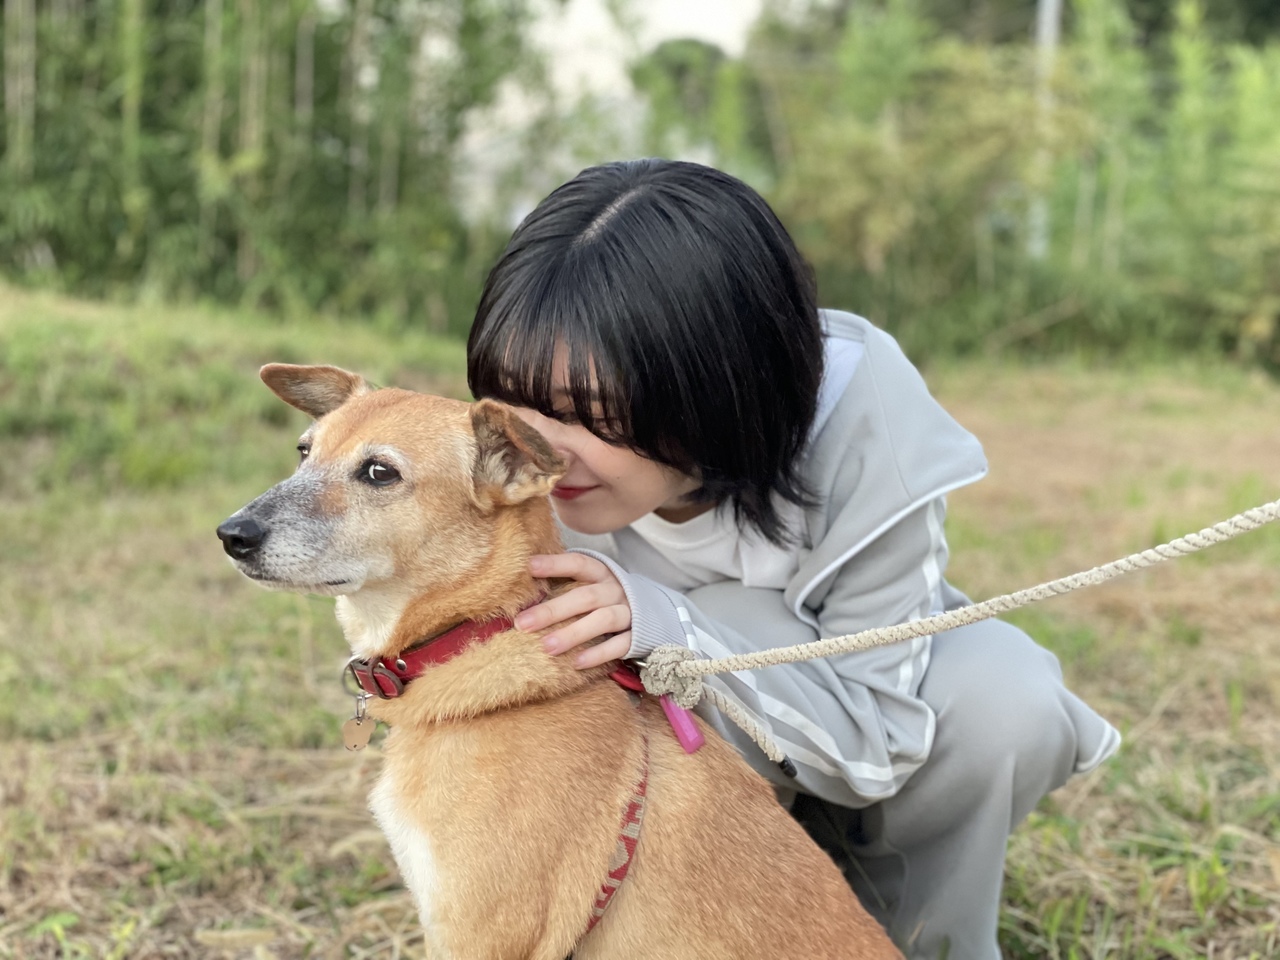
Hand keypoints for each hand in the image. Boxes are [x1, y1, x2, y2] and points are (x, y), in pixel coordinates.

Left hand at [514, 553, 632, 668]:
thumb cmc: (613, 599)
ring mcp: (630, 613)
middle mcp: (617, 590)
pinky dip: (599, 654)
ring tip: (547, 647)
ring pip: (603, 620)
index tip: (530, 567)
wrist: (661, 615)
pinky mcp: (639, 636)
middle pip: (586, 597)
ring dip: (573, 633)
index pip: (580, 563)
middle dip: (553, 610)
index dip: (556, 564)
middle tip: (522, 623)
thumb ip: (570, 585)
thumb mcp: (597, 585)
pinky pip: (619, 645)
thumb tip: (526, 591)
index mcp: (604, 574)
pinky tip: (577, 662)